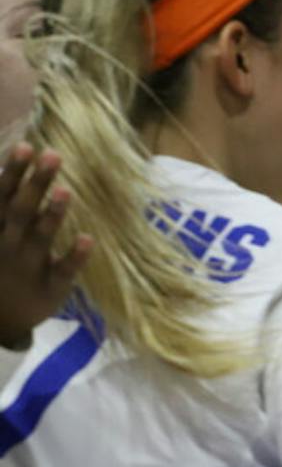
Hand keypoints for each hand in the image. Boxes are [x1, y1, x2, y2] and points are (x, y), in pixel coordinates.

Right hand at [0, 143, 92, 349]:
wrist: (0, 321)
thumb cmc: (2, 267)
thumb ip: (7, 205)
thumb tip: (15, 167)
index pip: (3, 195)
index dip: (13, 171)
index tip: (25, 145)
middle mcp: (10, 243)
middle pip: (21, 209)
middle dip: (36, 183)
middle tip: (53, 155)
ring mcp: (29, 266)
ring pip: (40, 238)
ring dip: (53, 215)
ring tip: (66, 191)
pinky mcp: (51, 288)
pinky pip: (63, 271)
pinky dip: (74, 256)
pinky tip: (88, 239)